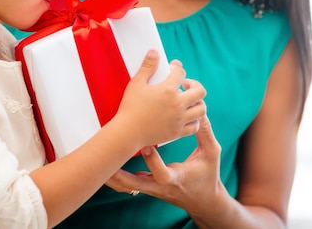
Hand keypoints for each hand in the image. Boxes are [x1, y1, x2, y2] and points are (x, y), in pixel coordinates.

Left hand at [106, 114, 221, 212]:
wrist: (203, 200)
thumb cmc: (207, 177)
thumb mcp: (212, 154)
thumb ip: (206, 134)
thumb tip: (200, 111)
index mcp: (176, 178)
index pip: (161, 174)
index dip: (153, 161)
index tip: (147, 146)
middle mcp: (160, 186)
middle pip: (134, 185)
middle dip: (118, 175)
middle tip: (106, 162)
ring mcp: (152, 188)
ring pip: (127, 185)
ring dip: (113, 175)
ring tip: (99, 162)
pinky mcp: (147, 186)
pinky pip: (129, 183)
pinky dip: (118, 175)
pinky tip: (108, 163)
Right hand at [118, 51, 206, 147]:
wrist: (127, 132)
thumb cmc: (130, 107)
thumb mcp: (136, 83)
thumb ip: (148, 66)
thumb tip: (154, 52)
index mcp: (168, 90)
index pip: (181, 73)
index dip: (177, 68)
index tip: (172, 69)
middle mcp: (177, 105)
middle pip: (200, 91)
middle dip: (194, 85)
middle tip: (185, 85)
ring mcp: (179, 120)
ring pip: (201, 109)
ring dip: (197, 102)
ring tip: (188, 100)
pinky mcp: (177, 132)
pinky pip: (195, 126)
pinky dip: (194, 120)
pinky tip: (186, 116)